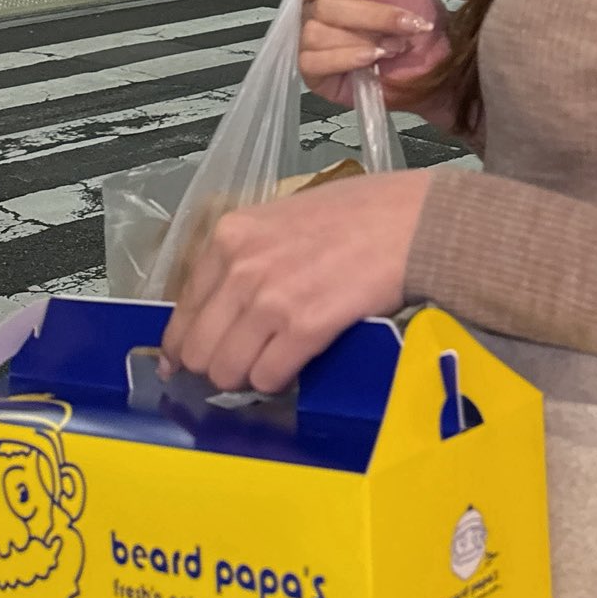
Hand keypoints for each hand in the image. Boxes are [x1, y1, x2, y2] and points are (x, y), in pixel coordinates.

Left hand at [159, 170, 432, 393]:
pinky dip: (278, 382)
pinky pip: (267, 377)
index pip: (183, 312)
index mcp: (229, 237)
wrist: (413, 221)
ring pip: (227, 370)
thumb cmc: (357, 216)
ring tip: (272, 366)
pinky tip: (294, 367)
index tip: (193, 362)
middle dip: (217, 367)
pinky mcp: (305, 326)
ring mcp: (271, 299)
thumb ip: (246, 259)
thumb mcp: (282, 221)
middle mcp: (240, 267)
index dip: (187, 346)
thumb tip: (219, 312)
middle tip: (243, 367)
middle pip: (198, 350)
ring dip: (247, 378)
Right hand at [286, 0, 447, 106]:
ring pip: (317, 34)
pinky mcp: (315, 77)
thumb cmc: (416, 12)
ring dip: (364, 39)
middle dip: (370, 15)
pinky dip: (347, 57)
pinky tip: (372, 59)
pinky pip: (312, 62)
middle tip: (402, 22)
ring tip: (392, 45)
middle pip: (321, 7)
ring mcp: (310, 47)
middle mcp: (313, 16)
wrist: (438, 55)